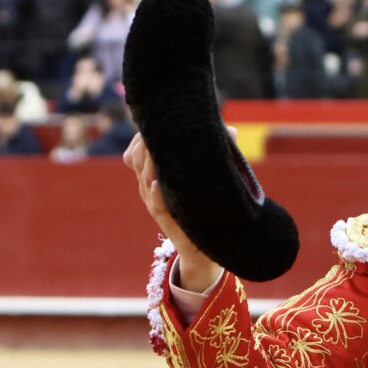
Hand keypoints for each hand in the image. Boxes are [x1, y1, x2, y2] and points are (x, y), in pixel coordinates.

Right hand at [123, 132, 220, 291]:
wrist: (203, 246)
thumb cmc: (203, 206)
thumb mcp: (204, 178)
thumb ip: (213, 154)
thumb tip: (230, 130)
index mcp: (154, 175)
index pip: (137, 150)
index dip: (143, 135)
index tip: (157, 120)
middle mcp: (150, 187)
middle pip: (137, 159)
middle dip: (145, 142)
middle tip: (159, 128)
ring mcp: (156, 204)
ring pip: (145, 178)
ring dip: (150, 161)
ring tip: (157, 147)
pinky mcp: (167, 220)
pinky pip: (157, 205)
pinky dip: (156, 194)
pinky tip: (158, 183)